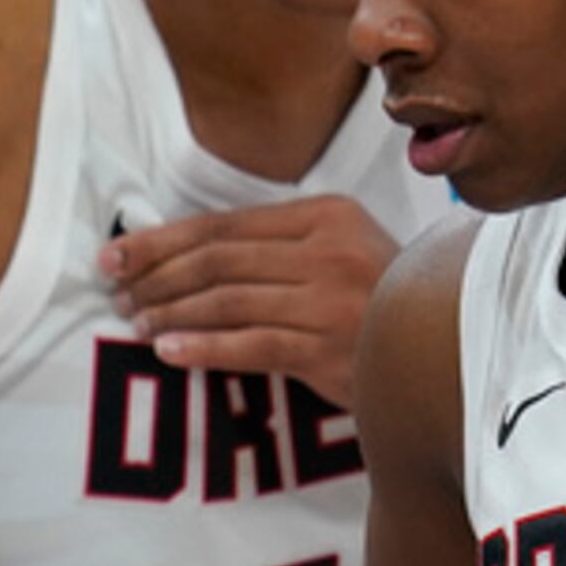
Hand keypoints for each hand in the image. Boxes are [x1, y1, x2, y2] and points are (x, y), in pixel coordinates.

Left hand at [102, 196, 400, 404]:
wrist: (448, 349)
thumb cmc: (378, 300)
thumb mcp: (337, 251)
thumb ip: (274, 246)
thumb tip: (181, 253)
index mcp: (326, 215)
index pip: (224, 225)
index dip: (162, 239)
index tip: (117, 254)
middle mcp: (328, 252)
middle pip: (218, 260)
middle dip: (157, 276)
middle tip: (117, 292)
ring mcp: (331, 301)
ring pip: (228, 301)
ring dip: (171, 311)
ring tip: (136, 323)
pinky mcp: (331, 350)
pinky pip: (251, 346)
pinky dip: (203, 347)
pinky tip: (168, 350)